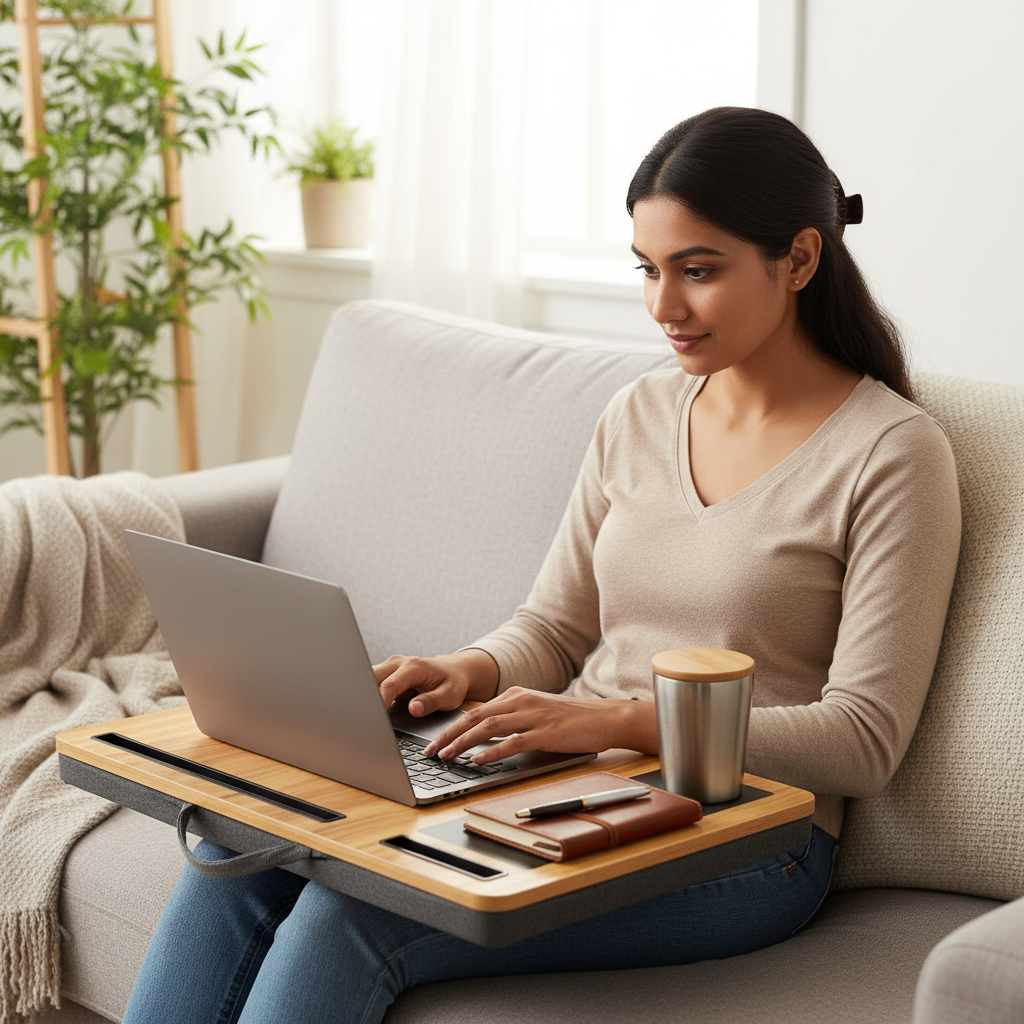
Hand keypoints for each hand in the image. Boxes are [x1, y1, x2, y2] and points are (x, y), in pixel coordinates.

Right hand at [373, 649, 498, 716]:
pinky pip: (371, 683)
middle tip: (362, 718)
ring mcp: (390, 667)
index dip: (381, 703)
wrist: (454, 671)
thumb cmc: (452, 683)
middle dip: (364, 697)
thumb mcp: (449, 695)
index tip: (376, 719)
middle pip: (371, 677)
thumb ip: (431, 701)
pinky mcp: (387, 674)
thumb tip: (413, 708)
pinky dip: (367, 695)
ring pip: (367, 678)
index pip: (389, 685)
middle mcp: (398, 663)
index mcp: (414, 667)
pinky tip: (367, 710)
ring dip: (364, 695)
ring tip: (362, 715)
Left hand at [422, 686, 645, 762]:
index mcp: (516, 695)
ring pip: (488, 727)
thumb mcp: (537, 711)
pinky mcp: (545, 732)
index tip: (434, 742)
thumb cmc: (573, 718)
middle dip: (448, 735)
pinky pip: (512, 741)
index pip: (474, 711)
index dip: (451, 727)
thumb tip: (484, 735)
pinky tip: (478, 760)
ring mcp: (533, 715)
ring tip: (446, 756)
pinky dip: (492, 751)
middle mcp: (520, 701)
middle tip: (430, 752)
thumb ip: (513, 717)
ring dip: (463, 743)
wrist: (606, 717)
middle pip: (474, 717)